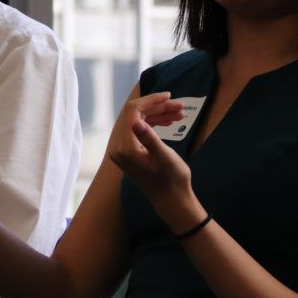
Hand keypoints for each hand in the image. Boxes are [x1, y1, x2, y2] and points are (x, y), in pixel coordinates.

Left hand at [107, 92, 198, 228]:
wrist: (172, 201)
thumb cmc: (172, 180)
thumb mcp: (164, 157)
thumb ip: (149, 138)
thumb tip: (136, 121)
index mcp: (124, 147)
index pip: (133, 113)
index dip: (151, 101)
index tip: (169, 95)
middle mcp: (118, 147)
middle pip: (134, 114)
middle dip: (157, 107)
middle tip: (179, 105)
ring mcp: (122, 149)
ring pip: (138, 121)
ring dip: (158, 114)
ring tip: (179, 113)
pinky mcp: (129, 152)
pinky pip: (139, 129)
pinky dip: (154, 123)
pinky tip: (170, 121)